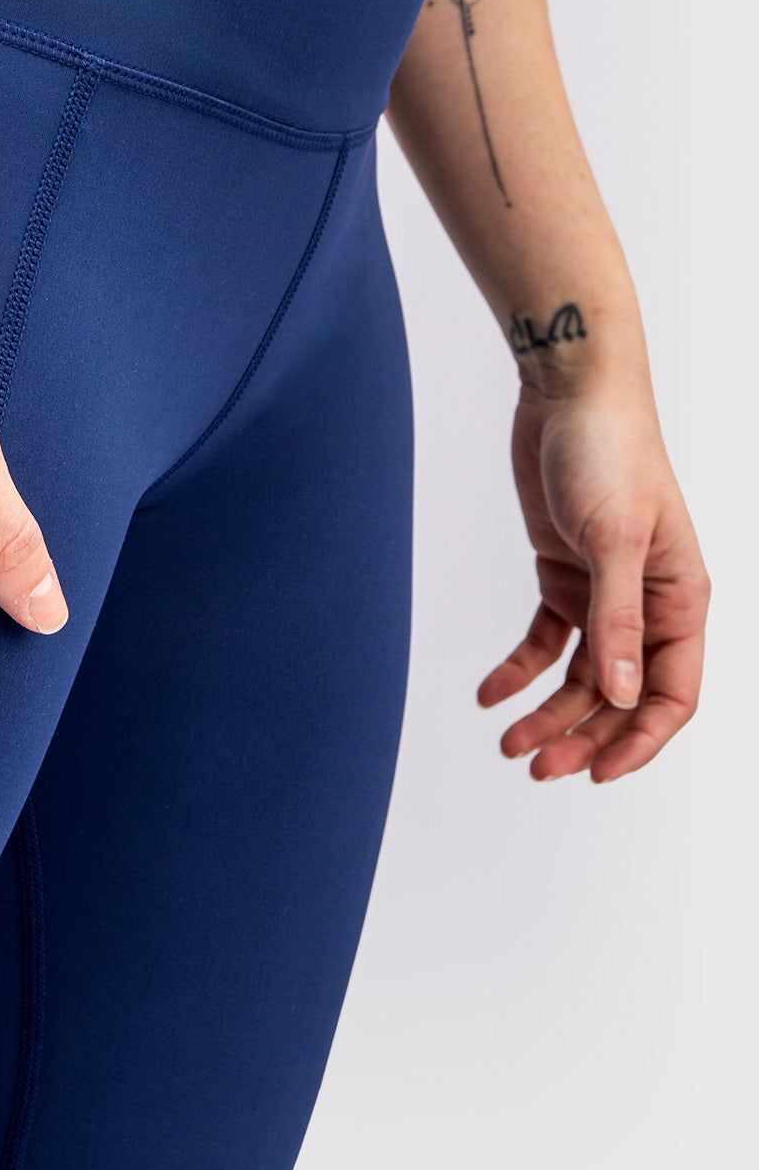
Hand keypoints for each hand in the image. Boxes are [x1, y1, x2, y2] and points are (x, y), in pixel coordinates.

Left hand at [477, 382, 708, 781]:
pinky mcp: (562, 575)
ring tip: (507, 743)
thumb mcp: (613, 540)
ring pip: (581, 677)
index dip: (638, 741)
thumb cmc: (608, 453)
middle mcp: (648, 605)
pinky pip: (546, 640)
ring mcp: (603, 593)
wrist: (569, 395)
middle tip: (536, 767)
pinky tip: (489, 693)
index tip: (596, 775)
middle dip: (583, 736)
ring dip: (548, 713)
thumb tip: (620, 696)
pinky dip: (519, 670)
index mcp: (681, 602)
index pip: (671, 695)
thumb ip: (617, 621)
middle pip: (620, 696)